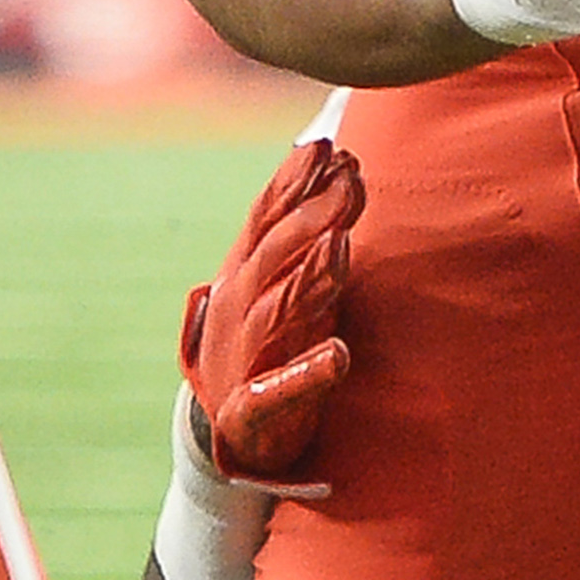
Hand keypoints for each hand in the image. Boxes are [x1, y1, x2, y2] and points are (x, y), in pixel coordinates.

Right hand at [180, 137, 363, 492]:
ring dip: (309, 277)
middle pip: (273, 253)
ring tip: (340, 245)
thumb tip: (342, 177)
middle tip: (349, 179)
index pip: (264, 219)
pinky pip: (282, 388)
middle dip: (310, 214)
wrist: (230, 432)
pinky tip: (339, 356)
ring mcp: (245, 355)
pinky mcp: (254, 406)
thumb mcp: (283, 284)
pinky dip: (309, 371)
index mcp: (242, 275)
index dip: (293, 182)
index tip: (327, 146)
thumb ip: (310, 238)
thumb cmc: (265, 344)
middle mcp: (238, 307)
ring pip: (277, 308)